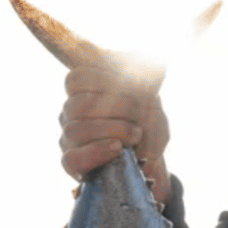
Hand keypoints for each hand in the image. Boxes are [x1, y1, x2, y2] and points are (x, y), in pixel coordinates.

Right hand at [59, 66, 171, 204]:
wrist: (150, 158)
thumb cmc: (145, 123)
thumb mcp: (151, 97)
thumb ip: (150, 78)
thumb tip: (158, 63)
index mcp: (83, 91)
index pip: (77, 79)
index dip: (104, 82)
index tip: (133, 90)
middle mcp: (71, 113)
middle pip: (77, 104)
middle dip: (116, 108)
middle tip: (138, 116)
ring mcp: (69, 138)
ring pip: (75, 130)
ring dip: (112, 131)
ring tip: (135, 135)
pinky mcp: (72, 164)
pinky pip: (72, 159)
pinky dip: (97, 152)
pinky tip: (117, 149)